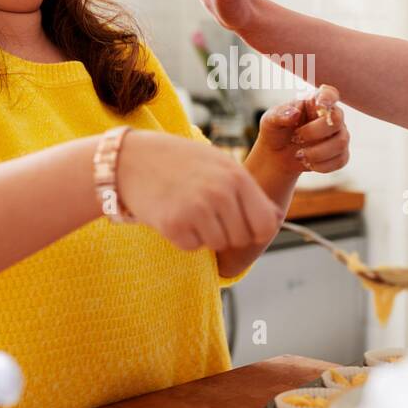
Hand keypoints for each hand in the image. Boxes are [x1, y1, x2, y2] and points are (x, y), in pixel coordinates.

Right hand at [116, 130, 283, 250]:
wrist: (131, 160)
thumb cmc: (181, 162)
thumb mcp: (220, 164)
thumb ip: (249, 191)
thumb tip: (276, 218)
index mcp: (237, 177)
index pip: (266, 225)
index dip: (255, 230)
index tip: (241, 224)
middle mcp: (220, 194)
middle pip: (240, 239)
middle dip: (227, 232)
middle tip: (207, 212)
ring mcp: (196, 210)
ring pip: (217, 245)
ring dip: (205, 234)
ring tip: (189, 209)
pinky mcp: (173, 225)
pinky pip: (192, 247)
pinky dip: (184, 238)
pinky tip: (174, 214)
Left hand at [253, 85, 350, 175]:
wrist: (277, 156)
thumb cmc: (276, 131)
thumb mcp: (270, 121)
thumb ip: (279, 115)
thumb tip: (294, 113)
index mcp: (314, 102)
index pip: (330, 93)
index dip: (329, 97)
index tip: (320, 104)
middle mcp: (330, 115)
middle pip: (337, 120)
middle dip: (315, 132)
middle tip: (296, 138)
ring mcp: (338, 134)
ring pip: (341, 142)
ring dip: (317, 152)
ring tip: (299, 155)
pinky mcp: (340, 153)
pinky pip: (341, 160)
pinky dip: (322, 165)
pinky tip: (308, 164)